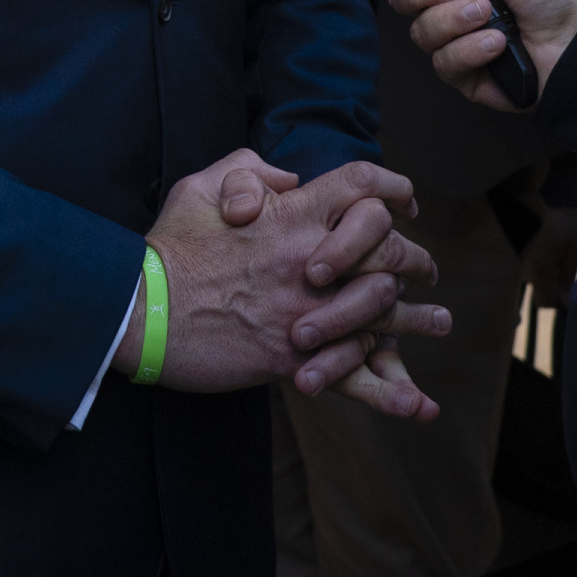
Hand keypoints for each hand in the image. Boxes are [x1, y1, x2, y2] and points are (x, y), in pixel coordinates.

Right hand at [121, 154, 446, 402]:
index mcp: (290, 215)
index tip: (406, 203)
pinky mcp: (293, 358)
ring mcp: (305, 313)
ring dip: (418, 319)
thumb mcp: (201, 187)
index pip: (362, 186)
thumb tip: (289, 180)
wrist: (138, 311)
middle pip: (389, 249)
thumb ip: (249, 172)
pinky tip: (420, 405)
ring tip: (438, 321)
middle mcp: (309, 261)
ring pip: (384, 313)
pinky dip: (392, 395)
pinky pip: (354, 379)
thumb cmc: (168, 248)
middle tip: (424, 269)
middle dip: (414, 257)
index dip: (393, 188)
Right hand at [519, 198, 576, 307]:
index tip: (568, 286)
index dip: (559, 299)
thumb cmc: (568, 218)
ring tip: (553, 248)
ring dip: (543, 270)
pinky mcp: (511, 249)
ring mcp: (513, 257)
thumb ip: (569, 276)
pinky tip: (543, 244)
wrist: (549, 190)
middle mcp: (520, 264)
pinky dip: (535, 260)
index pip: (544, 302)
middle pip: (537, 290)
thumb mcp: (576, 246)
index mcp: (539, 265)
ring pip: (531, 278)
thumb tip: (566, 303)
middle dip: (551, 282)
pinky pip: (524, 265)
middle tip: (562, 261)